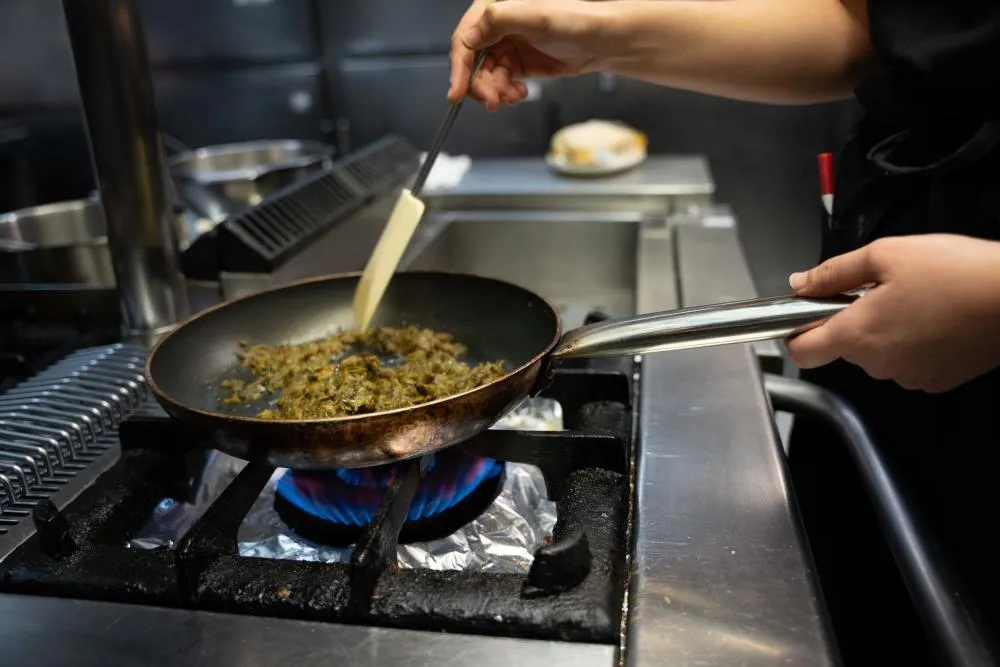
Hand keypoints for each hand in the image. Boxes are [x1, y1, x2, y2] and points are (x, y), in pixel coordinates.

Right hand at [448, 0, 612, 108]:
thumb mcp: (536, 17)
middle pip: (472, 63)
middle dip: (480, 85)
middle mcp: (496, 26)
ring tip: (511, 96)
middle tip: (493, 101)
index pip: (465, 40)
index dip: (459, 68)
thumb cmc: (575, 21)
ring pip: (486, 76)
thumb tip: (470, 37)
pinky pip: (500, 82)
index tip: (457, 93)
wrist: (600, 41)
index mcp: (494, 7)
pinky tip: (518, 93)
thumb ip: (499, 21)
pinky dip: (506, 92)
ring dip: (494, 91)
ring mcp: (506, 45)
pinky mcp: (516, 62)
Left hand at [786, 234, 999, 392]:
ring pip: (877, 354)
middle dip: (853, 319)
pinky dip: (912, 343)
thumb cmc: (954, 271)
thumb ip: (833, 273)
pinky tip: (935, 319)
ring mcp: (907, 376)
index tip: (804, 316)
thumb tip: (800, 284)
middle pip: (844, 347)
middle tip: (882, 289)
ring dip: (885, 330)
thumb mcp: (885, 255)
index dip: (794, 333)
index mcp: (857, 334)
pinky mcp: (935, 381)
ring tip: (917, 300)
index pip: (802, 352)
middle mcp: (877, 364)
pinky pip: (907, 362)